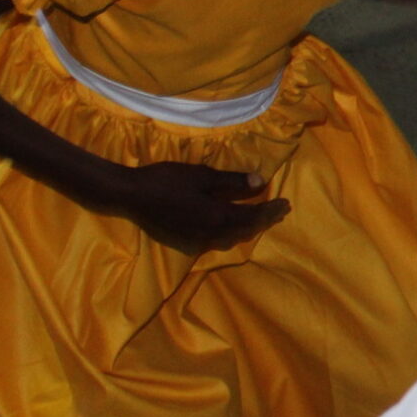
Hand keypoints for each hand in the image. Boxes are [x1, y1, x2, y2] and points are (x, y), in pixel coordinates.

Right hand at [94, 161, 289, 252]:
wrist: (130, 195)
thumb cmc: (167, 180)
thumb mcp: (202, 175)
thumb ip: (232, 182)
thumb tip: (260, 183)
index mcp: (217, 217)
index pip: (253, 217)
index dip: (271, 210)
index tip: (285, 203)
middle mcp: (210, 234)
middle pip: (245, 230)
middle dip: (264, 220)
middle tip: (279, 210)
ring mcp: (197, 240)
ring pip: (232, 238)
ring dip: (249, 228)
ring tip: (262, 217)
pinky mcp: (185, 240)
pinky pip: (216, 240)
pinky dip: (231, 232)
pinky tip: (232, 225)